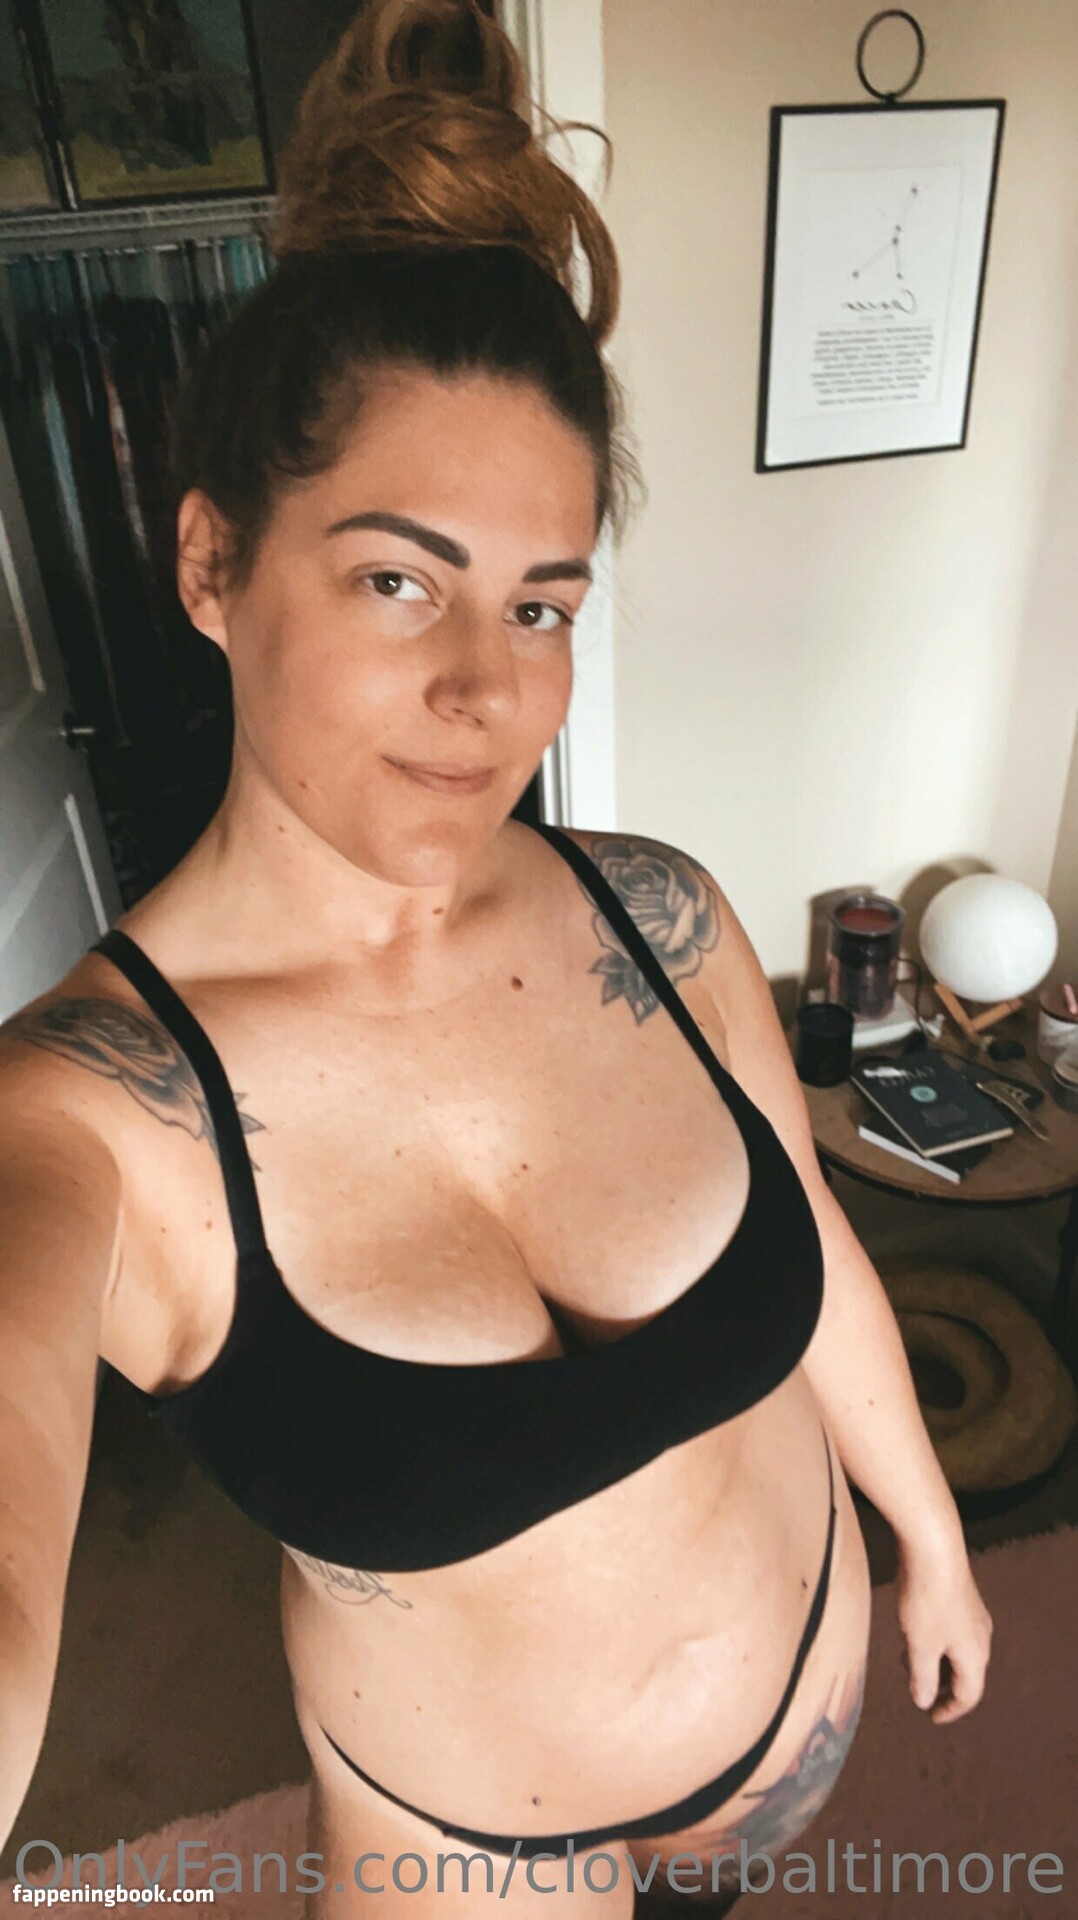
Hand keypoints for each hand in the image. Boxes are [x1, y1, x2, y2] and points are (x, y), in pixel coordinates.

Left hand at [894, 1534, 992, 1723]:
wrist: (933, 1547)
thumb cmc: (927, 1601)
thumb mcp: (920, 1646)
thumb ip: (922, 1678)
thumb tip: (924, 1701)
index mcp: (975, 1656)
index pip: (969, 1695)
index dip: (950, 1710)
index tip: (932, 1717)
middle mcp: (981, 1637)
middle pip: (965, 1673)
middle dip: (942, 1685)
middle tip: (920, 1692)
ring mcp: (973, 1614)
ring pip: (956, 1649)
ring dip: (935, 1661)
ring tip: (907, 1660)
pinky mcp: (961, 1595)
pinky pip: (952, 1630)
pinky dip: (935, 1640)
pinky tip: (912, 1630)